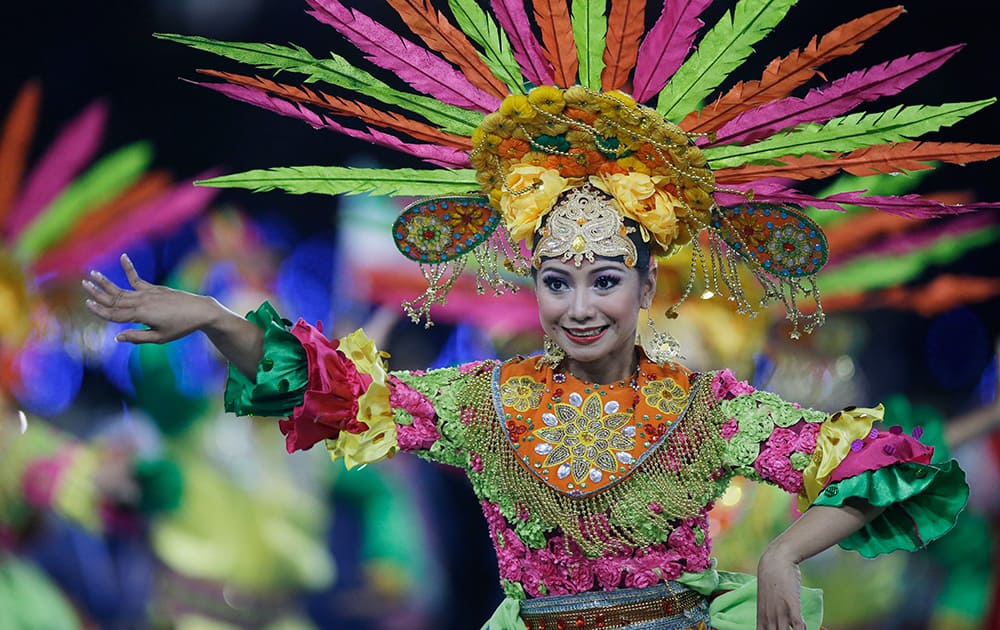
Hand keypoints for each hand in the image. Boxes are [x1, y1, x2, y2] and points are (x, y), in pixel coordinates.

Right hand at [83, 253, 217, 343]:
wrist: (200, 311)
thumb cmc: (181, 327)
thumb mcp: (160, 337)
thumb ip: (137, 337)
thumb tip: (116, 337)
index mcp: (141, 315)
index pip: (114, 314)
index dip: (100, 310)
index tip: (87, 303)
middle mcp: (142, 302)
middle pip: (115, 299)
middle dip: (98, 292)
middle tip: (83, 284)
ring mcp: (148, 294)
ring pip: (122, 289)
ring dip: (107, 282)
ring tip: (93, 274)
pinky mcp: (155, 289)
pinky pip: (138, 279)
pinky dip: (129, 268)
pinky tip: (123, 257)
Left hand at [756, 544, 805, 629]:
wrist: (775, 562)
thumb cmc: (771, 581)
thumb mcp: (766, 600)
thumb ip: (769, 614)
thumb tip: (773, 624)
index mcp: (761, 618)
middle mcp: (769, 618)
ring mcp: (780, 612)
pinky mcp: (791, 605)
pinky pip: (798, 626)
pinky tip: (804, 628)